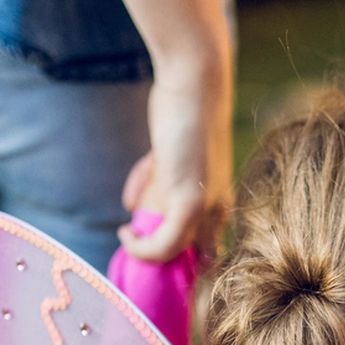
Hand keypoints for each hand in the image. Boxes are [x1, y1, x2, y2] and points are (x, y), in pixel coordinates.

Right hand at [106, 0, 233, 262]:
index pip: (208, 253)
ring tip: (128, 232)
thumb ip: (157, 186)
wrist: (194, 82)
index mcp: (218, 204)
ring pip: (172, 252)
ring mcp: (206, 208)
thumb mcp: (171, 159)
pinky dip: (141, 246)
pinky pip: (162, 244)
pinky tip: (125, 230)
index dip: (178, 261)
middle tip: (134, 250)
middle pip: (194, 260)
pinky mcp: (190, 201)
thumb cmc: (182, 115)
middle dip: (161, 262)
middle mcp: (218, 211)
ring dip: (144, 249)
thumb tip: (132, 211)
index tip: (147, 253)